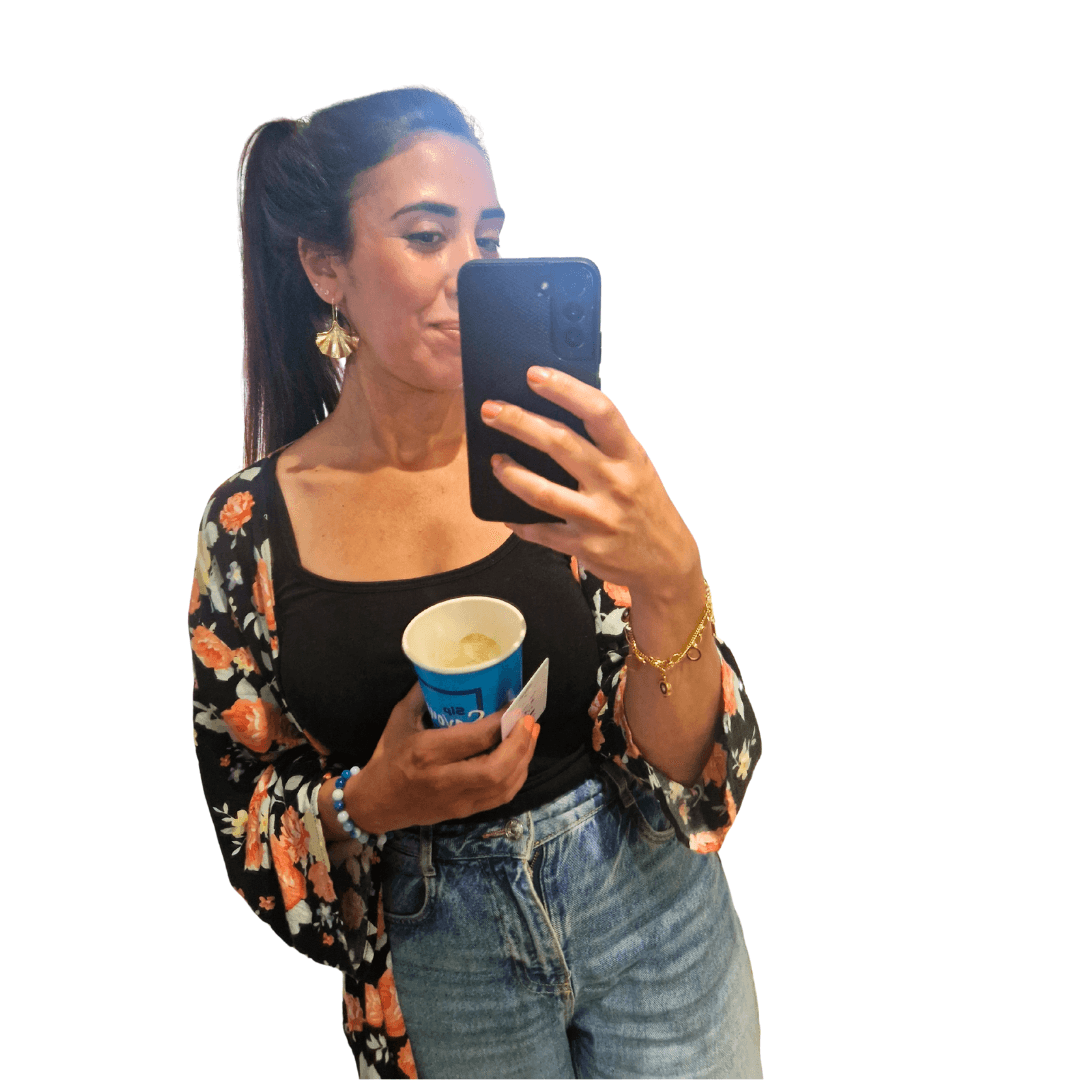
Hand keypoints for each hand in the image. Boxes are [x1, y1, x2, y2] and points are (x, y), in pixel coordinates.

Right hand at [342, 683, 539, 834]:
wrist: (374, 804)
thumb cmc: (387, 756)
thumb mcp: (400, 719)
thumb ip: (424, 694)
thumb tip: (448, 670)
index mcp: (427, 752)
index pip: (476, 738)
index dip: (502, 721)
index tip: (514, 703)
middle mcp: (443, 779)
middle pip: (496, 768)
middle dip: (521, 743)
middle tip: (529, 721)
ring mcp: (455, 800)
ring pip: (503, 786)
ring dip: (524, 759)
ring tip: (530, 735)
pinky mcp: (462, 813)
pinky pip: (500, 798)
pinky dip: (516, 777)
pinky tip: (520, 759)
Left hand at [480, 366, 699, 598]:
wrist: (666, 561)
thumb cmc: (646, 505)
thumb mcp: (637, 466)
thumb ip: (605, 443)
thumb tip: (555, 413)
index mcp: (629, 455)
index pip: (598, 411)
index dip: (565, 389)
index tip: (534, 375)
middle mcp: (614, 482)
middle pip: (560, 444)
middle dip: (519, 423)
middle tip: (491, 411)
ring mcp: (599, 517)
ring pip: (543, 491)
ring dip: (512, 473)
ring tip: (495, 461)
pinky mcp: (584, 546)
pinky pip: (542, 532)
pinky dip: (520, 523)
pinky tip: (507, 514)